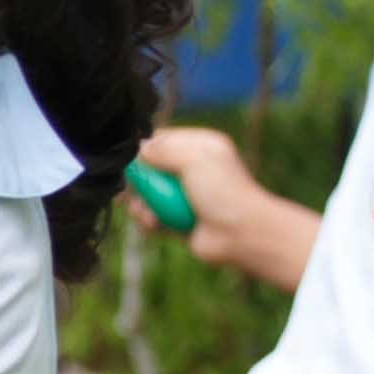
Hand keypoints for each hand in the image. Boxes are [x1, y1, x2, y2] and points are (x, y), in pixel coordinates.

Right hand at [137, 127, 275, 271]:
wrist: (241, 233)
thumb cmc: (224, 192)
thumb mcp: (194, 158)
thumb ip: (163, 148)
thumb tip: (139, 149)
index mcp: (201, 147)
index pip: (163, 139)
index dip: (145, 150)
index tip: (134, 162)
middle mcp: (194, 169)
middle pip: (151, 169)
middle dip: (140, 181)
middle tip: (133, 191)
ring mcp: (187, 196)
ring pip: (150, 195)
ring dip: (142, 204)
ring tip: (146, 212)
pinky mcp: (180, 220)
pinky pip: (154, 217)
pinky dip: (149, 220)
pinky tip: (152, 223)